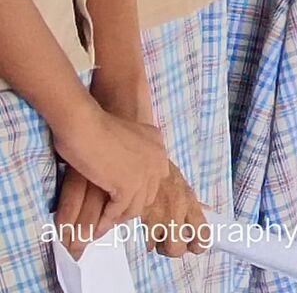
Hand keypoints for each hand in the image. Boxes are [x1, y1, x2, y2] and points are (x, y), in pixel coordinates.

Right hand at [51, 103, 180, 249]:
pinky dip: (107, 218)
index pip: (154, 177)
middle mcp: (158, 159)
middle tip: (112, 216)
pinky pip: (119, 210)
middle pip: (148, 194)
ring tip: (103, 225)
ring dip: (118, 217)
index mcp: (158, 144)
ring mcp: (145, 173)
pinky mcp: (129, 186)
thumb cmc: (93, 125)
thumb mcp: (124, 134)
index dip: (138, 191)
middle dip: (130, 207)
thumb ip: (131, 150)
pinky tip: (97, 224)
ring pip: (135, 206)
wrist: (84, 125)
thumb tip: (122, 171)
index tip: (122, 200)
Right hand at [137, 166, 208, 257]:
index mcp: (189, 202)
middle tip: (175, 245)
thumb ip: (193, 203)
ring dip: (161, 247)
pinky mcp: (140, 217)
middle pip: (178, 247)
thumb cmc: (163, 174)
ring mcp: (157, 216)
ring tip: (162, 240)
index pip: (203, 232)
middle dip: (177, 251)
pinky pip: (146, 241)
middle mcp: (176, 211)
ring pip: (161, 247)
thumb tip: (207, 212)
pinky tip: (149, 233)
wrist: (142, 162)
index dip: (201, 244)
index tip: (197, 246)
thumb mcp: (183, 186)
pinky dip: (148, 241)